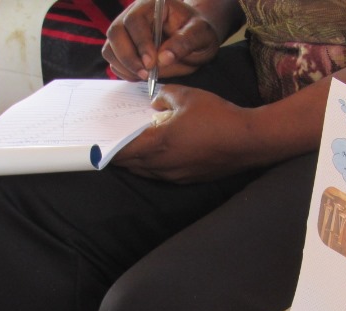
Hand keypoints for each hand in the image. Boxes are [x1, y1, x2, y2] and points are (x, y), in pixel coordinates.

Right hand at [102, 0, 221, 81]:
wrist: (195, 37)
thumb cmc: (198, 31)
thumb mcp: (201, 35)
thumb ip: (184, 43)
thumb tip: (163, 58)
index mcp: (153, 5)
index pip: (135, 20)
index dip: (141, 43)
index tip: (151, 63)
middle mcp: (134, 14)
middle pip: (116, 32)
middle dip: (128, 58)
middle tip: (145, 75)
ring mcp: (126, 30)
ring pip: (111, 48)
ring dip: (125, 66)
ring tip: (145, 76)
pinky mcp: (123, 46)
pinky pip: (114, 60)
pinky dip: (124, 71)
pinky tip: (142, 75)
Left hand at [112, 86, 262, 181]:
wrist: (247, 141)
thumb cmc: (217, 116)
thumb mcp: (188, 96)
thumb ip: (164, 95)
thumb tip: (154, 98)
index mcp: (158, 143)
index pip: (122, 151)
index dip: (108, 150)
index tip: (98, 147)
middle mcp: (162, 165)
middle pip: (130, 165)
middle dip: (120, 156)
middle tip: (112, 146)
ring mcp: (175, 175)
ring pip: (145, 172)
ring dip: (136, 162)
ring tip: (133, 149)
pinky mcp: (188, 179)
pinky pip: (162, 175)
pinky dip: (154, 166)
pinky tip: (160, 154)